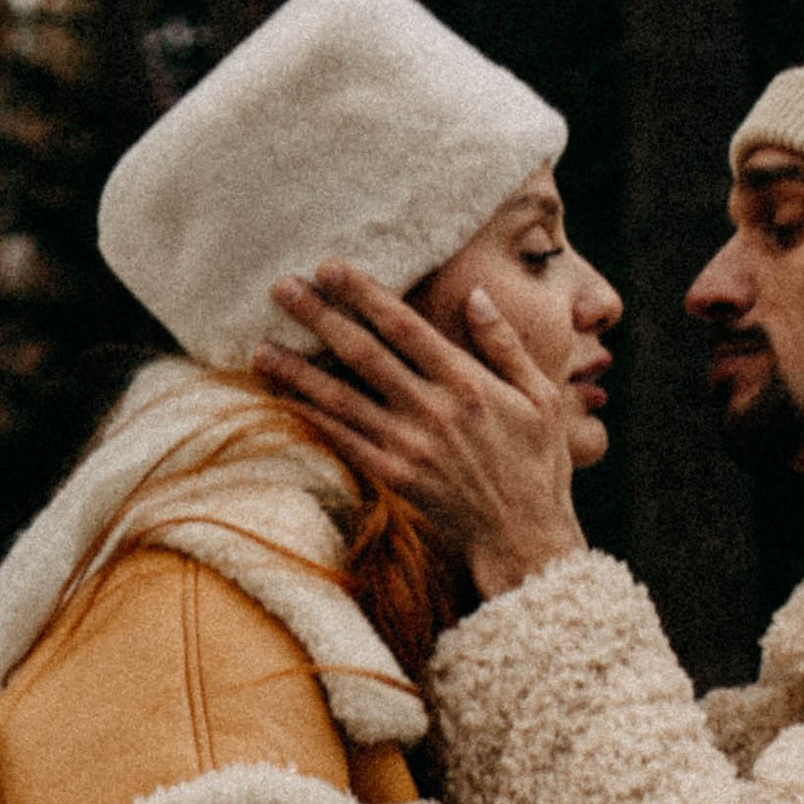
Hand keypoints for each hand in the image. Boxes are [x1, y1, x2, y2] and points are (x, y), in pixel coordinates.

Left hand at [258, 259, 588, 601]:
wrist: (524, 537)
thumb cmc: (537, 465)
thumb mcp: (542, 397)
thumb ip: (505, 345)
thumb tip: (475, 296)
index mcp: (467, 382)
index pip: (404, 326)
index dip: (363, 293)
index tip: (329, 267)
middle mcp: (432, 409)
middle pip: (363, 352)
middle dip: (320, 317)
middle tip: (282, 287)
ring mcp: (409, 445)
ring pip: (341, 398)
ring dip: (298, 370)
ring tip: (261, 346)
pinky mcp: (393, 477)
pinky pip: (342, 441)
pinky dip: (310, 419)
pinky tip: (281, 400)